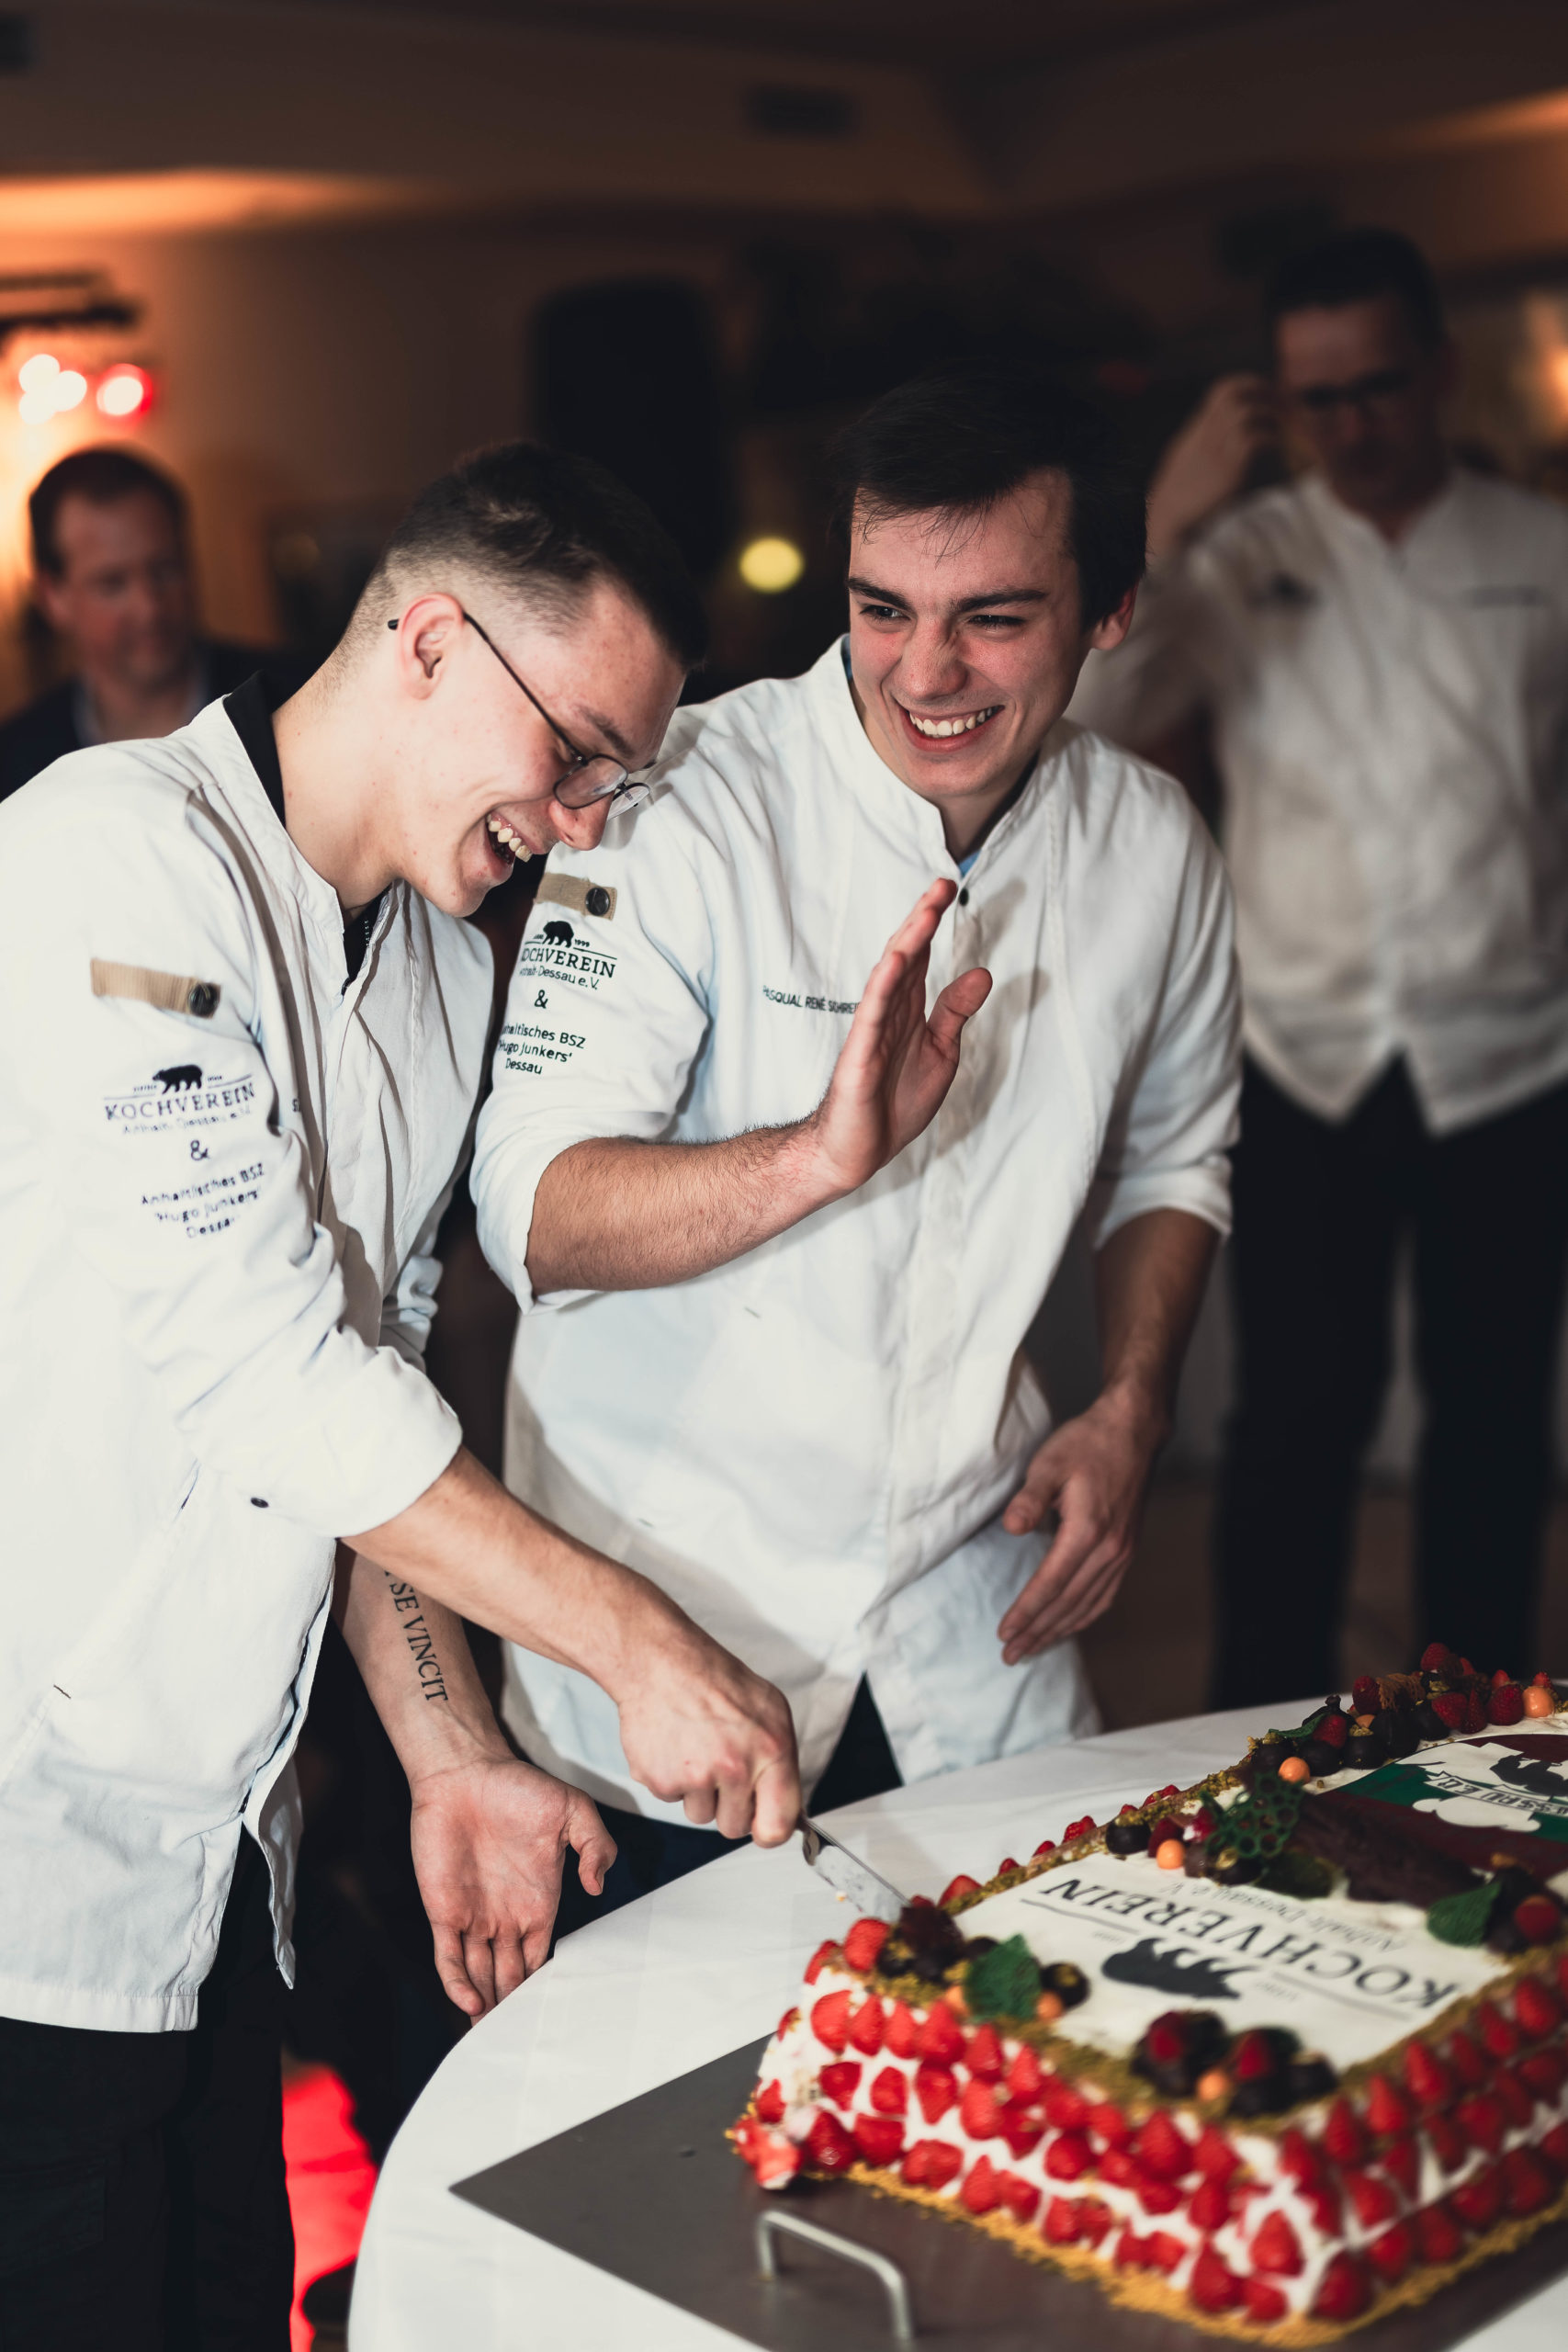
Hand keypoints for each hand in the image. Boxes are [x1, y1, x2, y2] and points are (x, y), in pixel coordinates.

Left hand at [408, 1754, 615, 2016]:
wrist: (465, 1772)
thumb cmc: (519, 1787)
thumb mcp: (572, 1810)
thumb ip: (595, 1846)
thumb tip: (596, 1887)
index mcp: (539, 1900)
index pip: (542, 1956)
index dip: (544, 1985)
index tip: (552, 2015)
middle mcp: (507, 1915)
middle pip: (511, 1974)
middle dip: (514, 2005)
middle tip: (519, 2041)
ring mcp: (473, 1915)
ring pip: (480, 1973)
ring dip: (486, 2003)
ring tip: (493, 2038)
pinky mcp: (443, 1909)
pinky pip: (448, 1956)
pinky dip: (457, 1982)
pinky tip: (470, 2003)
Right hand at [614, 1613, 800, 1845]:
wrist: (662, 1663)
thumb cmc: (716, 1682)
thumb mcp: (770, 1710)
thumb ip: (781, 1763)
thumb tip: (788, 1808)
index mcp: (771, 1751)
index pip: (778, 1826)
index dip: (769, 1830)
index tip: (762, 1825)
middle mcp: (735, 1767)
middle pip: (735, 1827)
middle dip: (729, 1806)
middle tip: (721, 1768)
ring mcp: (696, 1777)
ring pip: (700, 1816)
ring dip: (698, 1792)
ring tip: (696, 1749)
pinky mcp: (661, 1780)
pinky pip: (671, 1800)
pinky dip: (671, 1779)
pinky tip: (674, 1746)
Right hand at [804, 880, 990, 1197]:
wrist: (857, 1151)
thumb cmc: (894, 1102)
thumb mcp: (940, 1052)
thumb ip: (955, 1012)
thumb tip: (982, 972)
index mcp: (909, 1010)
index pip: (920, 956)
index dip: (932, 922)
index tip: (949, 887)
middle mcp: (889, 1013)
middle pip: (906, 956)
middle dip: (923, 920)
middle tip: (942, 885)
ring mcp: (871, 1032)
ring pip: (890, 979)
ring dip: (907, 944)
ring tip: (925, 913)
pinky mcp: (859, 1056)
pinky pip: (871, 1015)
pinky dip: (884, 987)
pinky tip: (897, 961)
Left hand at [996, 1391, 1161, 1663]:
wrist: (1132, 1433)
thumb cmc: (1087, 1444)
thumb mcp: (1050, 1464)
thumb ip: (1030, 1499)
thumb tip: (1011, 1528)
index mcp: (1088, 1531)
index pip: (1051, 1584)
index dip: (1026, 1612)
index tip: (1004, 1633)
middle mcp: (1110, 1550)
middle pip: (1068, 1603)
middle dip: (1037, 1632)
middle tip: (1009, 1655)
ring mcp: (1122, 1553)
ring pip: (1088, 1605)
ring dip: (1059, 1630)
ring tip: (1031, 1649)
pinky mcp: (1126, 1551)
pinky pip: (1105, 1595)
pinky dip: (1083, 1616)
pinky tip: (1068, 1625)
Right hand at [1146, 374, 1275, 562]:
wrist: (1169, 521)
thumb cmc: (1180, 496)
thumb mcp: (1187, 459)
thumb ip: (1205, 442)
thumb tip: (1224, 433)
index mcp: (1198, 430)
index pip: (1222, 390)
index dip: (1248, 384)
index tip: (1266, 392)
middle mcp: (1205, 435)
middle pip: (1234, 393)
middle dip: (1262, 391)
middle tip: (1281, 401)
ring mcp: (1215, 452)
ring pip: (1245, 412)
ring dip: (1269, 415)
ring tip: (1282, 426)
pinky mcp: (1227, 471)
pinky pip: (1252, 440)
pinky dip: (1269, 438)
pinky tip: (1275, 448)